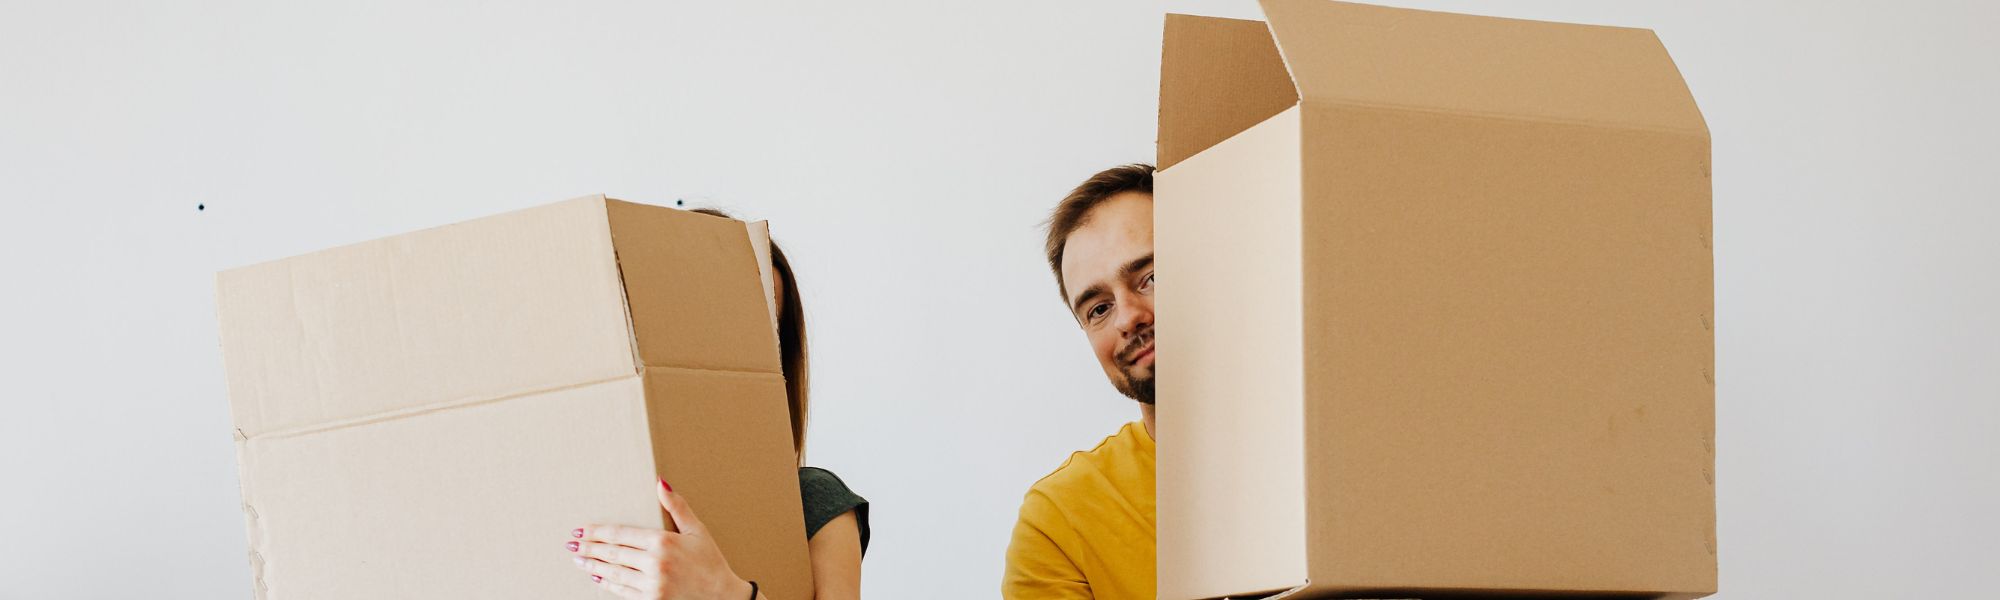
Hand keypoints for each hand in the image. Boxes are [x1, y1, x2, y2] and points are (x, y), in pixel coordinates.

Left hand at [568, 479, 756, 599]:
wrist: (723, 597)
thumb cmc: (711, 562)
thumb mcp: (696, 530)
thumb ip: (676, 506)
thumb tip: (660, 483)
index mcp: (663, 542)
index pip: (620, 534)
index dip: (597, 532)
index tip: (581, 530)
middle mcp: (655, 564)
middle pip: (612, 554)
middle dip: (589, 549)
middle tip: (572, 545)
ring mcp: (652, 585)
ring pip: (614, 574)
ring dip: (593, 566)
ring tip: (579, 560)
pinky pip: (623, 592)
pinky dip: (608, 584)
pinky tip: (598, 578)